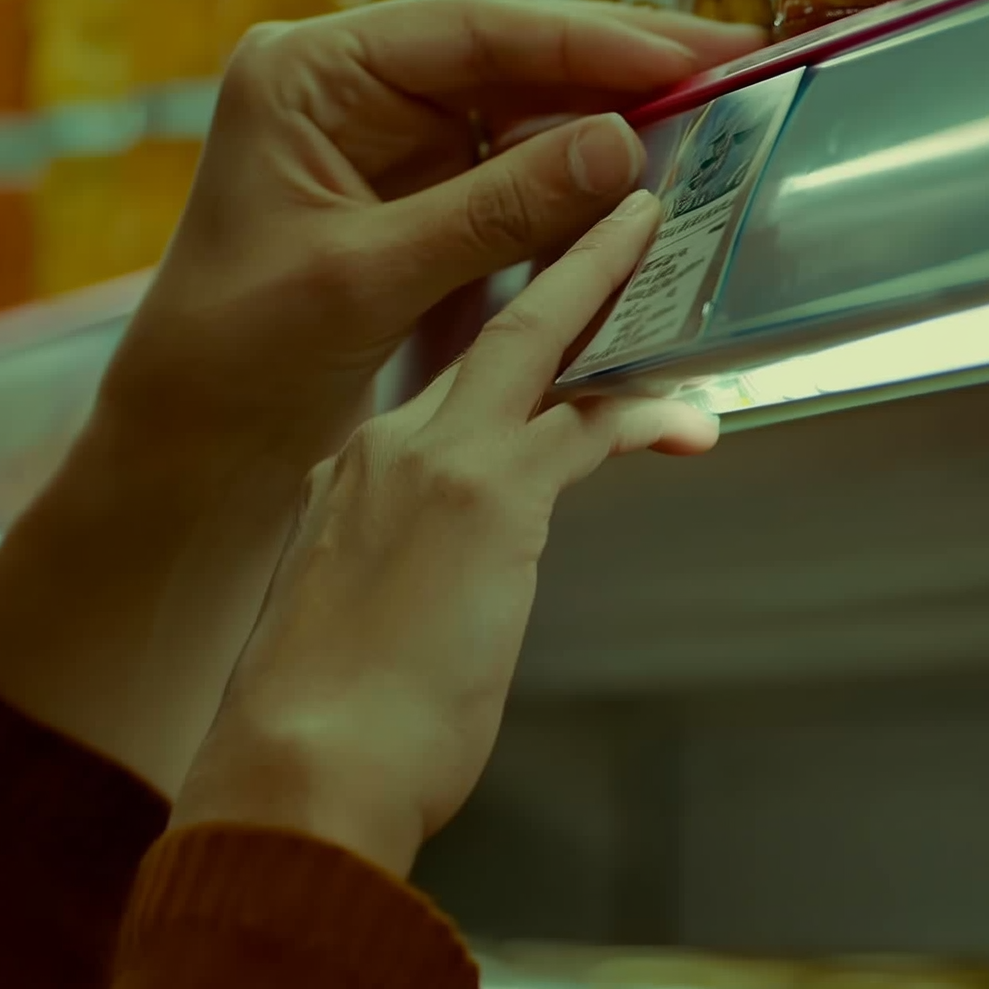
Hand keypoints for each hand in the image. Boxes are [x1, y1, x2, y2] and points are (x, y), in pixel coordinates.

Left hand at [0, 0, 754, 796]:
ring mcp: (389, 137)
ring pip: (524, 107)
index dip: (586, 40)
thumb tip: (622, 145)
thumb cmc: (243, 346)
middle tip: (730, 59)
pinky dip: (582, 175)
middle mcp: (354, 86)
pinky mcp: (419, 192)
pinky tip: (650, 173)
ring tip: (713, 110)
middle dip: (617, 61)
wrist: (198, 435)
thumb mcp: (371, 274)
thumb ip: (498, 207)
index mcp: (312, 72)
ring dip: (611, 113)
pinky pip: (517, 167)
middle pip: (509, 55)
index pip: (470, 33)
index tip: (682, 57)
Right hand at [173, 193, 715, 873]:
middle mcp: (385, 443)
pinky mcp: (492, 493)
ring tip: (651, 244)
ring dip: (603, 290)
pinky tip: (687, 412)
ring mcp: (436, 458)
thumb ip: (395, 572)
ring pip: (537, 344)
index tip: (520, 303)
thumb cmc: (323, 728)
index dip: (486, 331)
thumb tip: (440, 588)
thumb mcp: (348, 620)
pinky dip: (642, 406)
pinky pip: (586, 422)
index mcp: (347, 472)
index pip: (432, 377)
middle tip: (609, 217)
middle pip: (485, 333)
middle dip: (553, 269)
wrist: (301, 772)